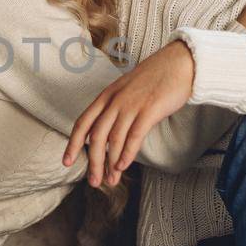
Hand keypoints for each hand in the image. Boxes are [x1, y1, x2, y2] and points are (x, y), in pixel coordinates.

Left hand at [63, 41, 194, 186]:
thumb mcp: (127, 90)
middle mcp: (115, 101)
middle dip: (93, 162)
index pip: (83, 123)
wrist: (180, 62)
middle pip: (96, 137)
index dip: (72, 144)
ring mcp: (131, 105)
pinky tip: (123, 166)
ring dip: (110, 163)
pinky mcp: (149, 109)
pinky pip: (133, 136)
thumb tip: (109, 134)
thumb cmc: (155, 79)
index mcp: (106, 96)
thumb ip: (116, 109)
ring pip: (113, 140)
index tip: (66, 162)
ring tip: (111, 180)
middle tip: (94, 182)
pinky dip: (126, 154)